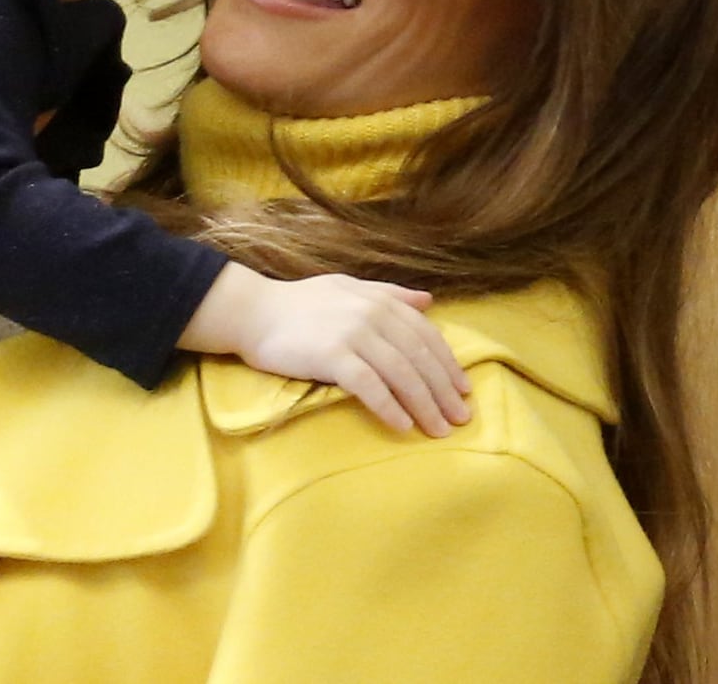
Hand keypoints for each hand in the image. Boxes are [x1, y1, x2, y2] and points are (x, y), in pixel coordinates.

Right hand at [181, 263, 470, 436]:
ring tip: (439, 429)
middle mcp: (371, 315)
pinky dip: (390, 408)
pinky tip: (403, 426)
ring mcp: (352, 334)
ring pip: (402, 374)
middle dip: (444, 391)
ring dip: (425, 405)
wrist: (253, 312)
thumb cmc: (299, 303)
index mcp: (379, 300)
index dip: (448, 364)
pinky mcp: (332, 356)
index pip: (426, 335)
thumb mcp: (348, 288)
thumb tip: (429, 300)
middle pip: (419, 358)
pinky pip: (371, 387)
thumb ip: (389, 294)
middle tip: (461, 419)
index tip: (463, 390)